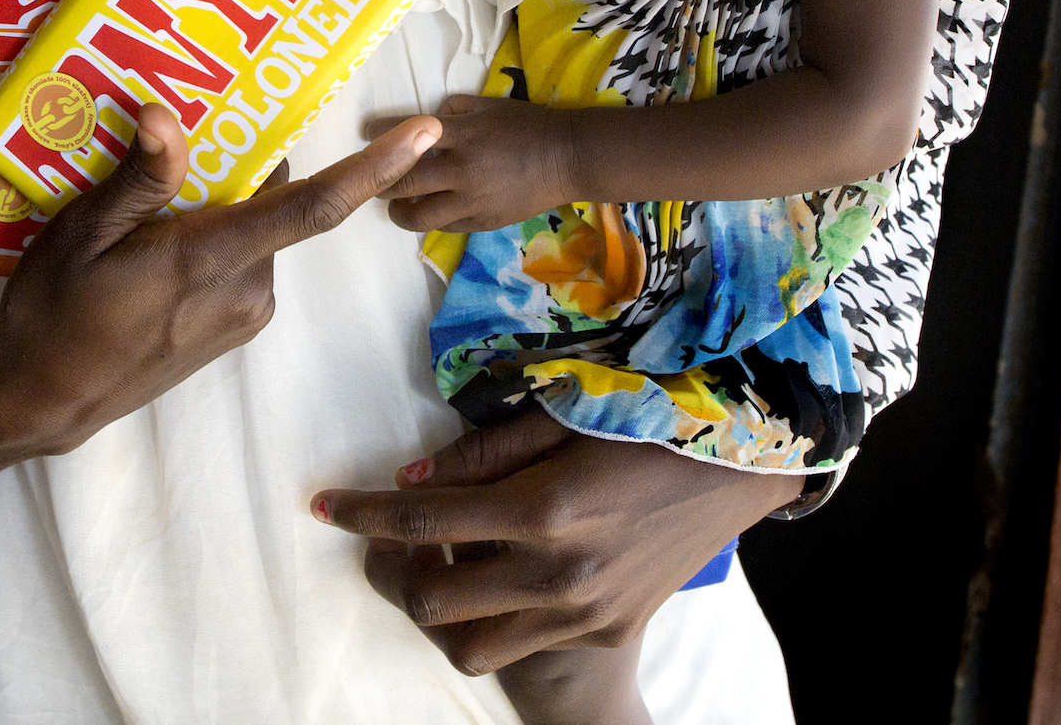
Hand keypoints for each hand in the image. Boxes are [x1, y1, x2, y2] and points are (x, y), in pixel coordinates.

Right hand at [0, 104, 439, 458]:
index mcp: (213, 261)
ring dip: (225, 199)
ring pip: (258, 227)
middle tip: (190, 125)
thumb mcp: (80, 234)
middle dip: (249, 159)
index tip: (427, 131)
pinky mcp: (235, 328)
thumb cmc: (52, 314)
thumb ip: (138, 179)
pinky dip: (217, 232)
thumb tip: (168, 115)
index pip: (314, 208)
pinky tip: (157, 236)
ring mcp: (246, 313)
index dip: (375, 167)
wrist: (42, 404)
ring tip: (150, 195)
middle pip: (278, 201)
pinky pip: (242, 256)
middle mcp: (248, 289)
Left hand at [313, 404, 792, 672]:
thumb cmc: (644, 420)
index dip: (361, 513)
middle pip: (428, 598)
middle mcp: (557, 572)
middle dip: (392, 567)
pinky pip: (522, 642)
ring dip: (441, 606)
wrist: (738, 467)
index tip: (322, 505)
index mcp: (542, 508)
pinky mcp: (605, 631)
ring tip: (448, 561)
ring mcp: (583, 612)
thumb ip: (481, 453)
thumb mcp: (562, 416)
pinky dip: (497, 614)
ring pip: (467, 644)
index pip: (421, 520)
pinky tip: (507, 571)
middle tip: (396, 534)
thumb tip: (409, 478)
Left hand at [384, 93, 581, 232]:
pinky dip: (430, 220)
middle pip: (404, 181)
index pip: (408, 133)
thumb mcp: (488, 106)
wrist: (567, 158)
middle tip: (371, 178)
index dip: (380, 133)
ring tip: (395, 206)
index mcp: (461, 134)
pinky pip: (445, 226)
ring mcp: (472, 201)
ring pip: (418, 215)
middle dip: (381, 181)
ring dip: (399, 211)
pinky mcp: (483, 222)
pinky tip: (427, 212)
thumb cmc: (527, 125)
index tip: (364, 132)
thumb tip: (427, 121)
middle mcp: (461, 170)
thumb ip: (453, 109)